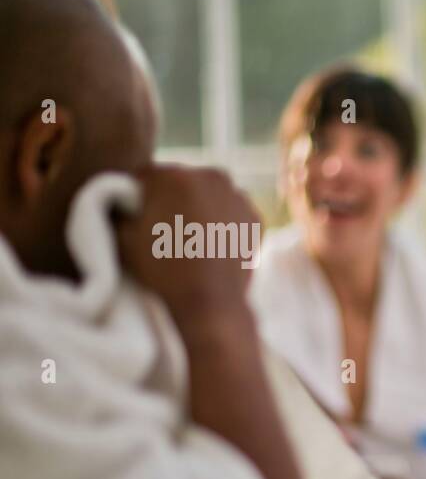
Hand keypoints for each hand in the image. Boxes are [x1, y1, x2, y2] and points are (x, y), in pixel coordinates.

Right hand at [113, 163, 259, 317]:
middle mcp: (211, 176)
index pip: (146, 176)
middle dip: (170, 197)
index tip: (137, 214)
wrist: (211, 302)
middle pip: (180, 180)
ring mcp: (238, 196)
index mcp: (174, 176)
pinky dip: (222, 220)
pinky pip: (231, 210)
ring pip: (208, 193)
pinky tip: (211, 241)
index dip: (137, 195)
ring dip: (198, 206)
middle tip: (163, 226)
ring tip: (189, 236)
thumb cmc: (163, 270)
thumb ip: (117, 210)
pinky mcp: (255, 217)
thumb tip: (120, 201)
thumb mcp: (123, 239)